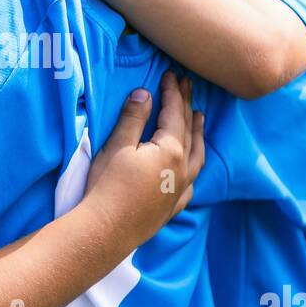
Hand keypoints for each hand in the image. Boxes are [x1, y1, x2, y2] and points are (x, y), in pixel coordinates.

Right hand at [81, 71, 204, 246]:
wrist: (105, 231)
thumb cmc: (107, 186)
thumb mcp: (117, 146)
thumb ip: (133, 119)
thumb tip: (144, 93)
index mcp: (171, 150)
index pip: (175, 113)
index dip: (173, 92)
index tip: (171, 75)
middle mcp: (183, 169)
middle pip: (189, 130)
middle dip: (187, 106)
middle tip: (187, 85)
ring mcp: (180, 190)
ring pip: (197, 156)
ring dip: (199, 134)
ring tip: (200, 118)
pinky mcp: (172, 208)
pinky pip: (191, 184)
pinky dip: (193, 169)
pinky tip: (190, 168)